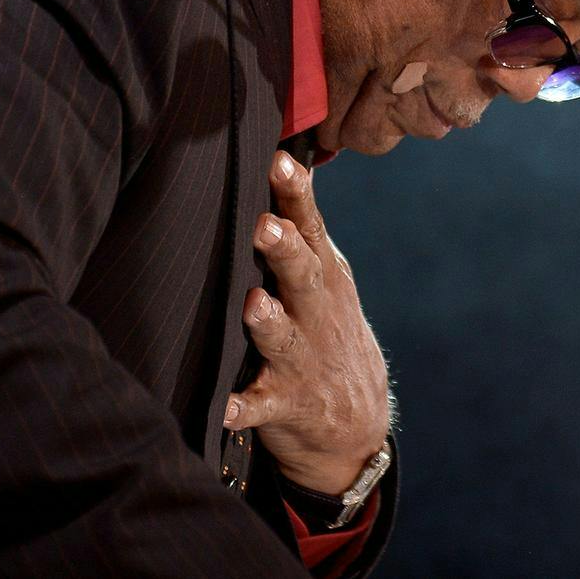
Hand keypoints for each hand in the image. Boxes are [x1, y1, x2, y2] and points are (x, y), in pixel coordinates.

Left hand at [222, 150, 390, 494]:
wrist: (355, 421)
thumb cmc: (324, 328)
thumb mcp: (326, 275)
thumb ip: (304, 227)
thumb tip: (287, 156)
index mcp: (323, 275)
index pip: (311, 226)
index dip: (296, 196)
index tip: (279, 162)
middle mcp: (316, 312)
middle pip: (302, 275)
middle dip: (284, 251)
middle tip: (264, 226)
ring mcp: (303, 359)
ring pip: (283, 338)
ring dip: (270, 322)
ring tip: (254, 305)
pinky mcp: (285, 405)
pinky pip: (259, 408)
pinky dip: (241, 408)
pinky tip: (224, 408)